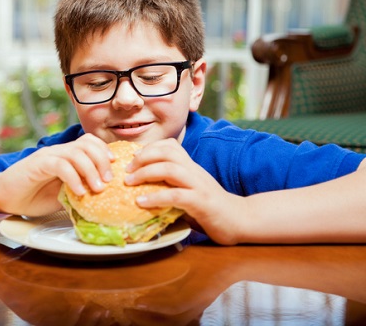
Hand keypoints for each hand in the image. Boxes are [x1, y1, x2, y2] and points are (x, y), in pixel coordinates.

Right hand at [0, 133, 114, 215]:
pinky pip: (60, 165)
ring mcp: (48, 156)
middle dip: (103, 161)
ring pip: (76, 153)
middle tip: (109, 180)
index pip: (90, 142)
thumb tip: (103, 196)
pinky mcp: (37, 165)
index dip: (105, 152)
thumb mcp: (62, 193)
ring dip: (91, 170)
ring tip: (97, 188)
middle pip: (87, 144)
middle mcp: (58, 152)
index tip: (115, 169)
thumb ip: (79, 189)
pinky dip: (73, 178)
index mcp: (65, 156)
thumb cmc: (32, 196)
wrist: (3, 196)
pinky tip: (78, 191)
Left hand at [125, 138, 245, 244]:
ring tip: (129, 182)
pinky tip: (141, 202)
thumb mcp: (189, 191)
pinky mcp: (201, 203)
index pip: (171, 146)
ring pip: (170, 169)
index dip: (149, 148)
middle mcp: (194, 171)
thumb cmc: (210, 208)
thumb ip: (171, 186)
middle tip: (126, 170)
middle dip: (143, 157)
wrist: (240, 220)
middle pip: (167, 152)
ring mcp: (199, 186)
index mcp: (191, 167)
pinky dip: (155, 197)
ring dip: (145, 173)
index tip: (133, 158)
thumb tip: (141, 189)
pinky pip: (176, 195)